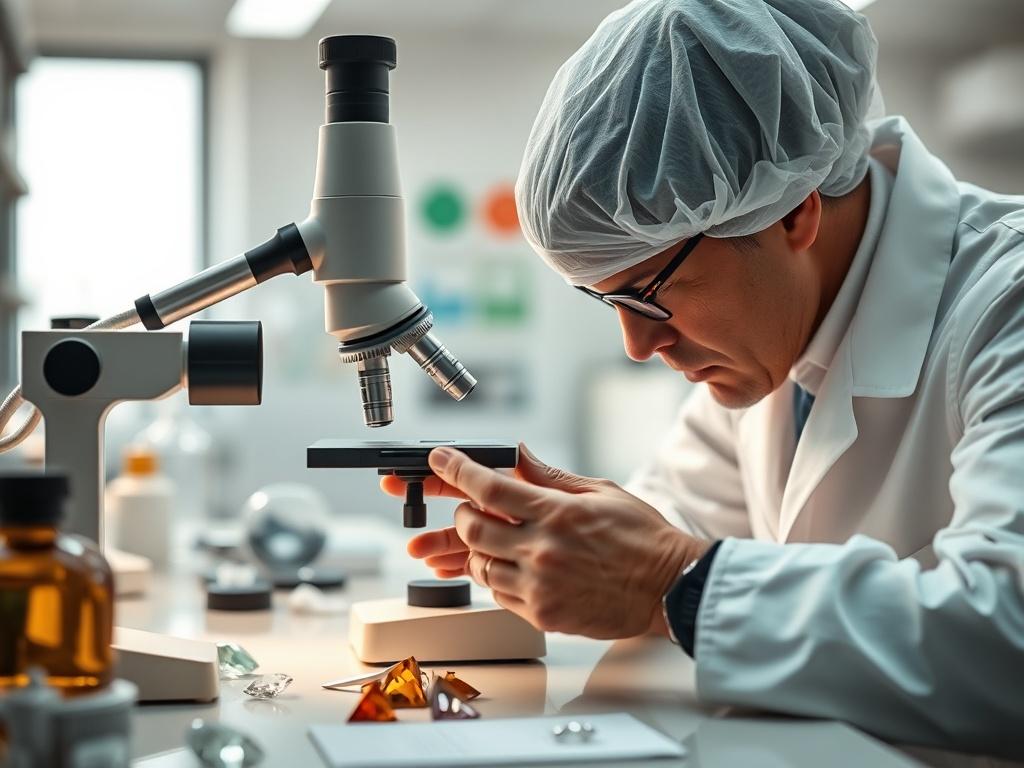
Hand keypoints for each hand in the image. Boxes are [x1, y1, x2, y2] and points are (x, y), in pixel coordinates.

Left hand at [381, 443, 709, 639]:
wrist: (670, 588)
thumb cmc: (641, 538)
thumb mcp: (600, 491)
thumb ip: (551, 477)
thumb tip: (517, 456)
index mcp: (556, 513)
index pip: (488, 487)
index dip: (455, 470)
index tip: (439, 460)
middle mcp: (542, 550)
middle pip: (471, 527)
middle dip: (463, 512)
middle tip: (472, 507)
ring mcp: (539, 586)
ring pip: (478, 565)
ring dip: (477, 548)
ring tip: (497, 540)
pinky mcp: (542, 615)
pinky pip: (497, 594)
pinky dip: (496, 577)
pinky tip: (514, 567)